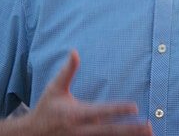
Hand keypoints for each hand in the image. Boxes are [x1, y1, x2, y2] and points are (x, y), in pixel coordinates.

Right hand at [22, 50, 152, 135]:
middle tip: (148, 126)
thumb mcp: (54, 88)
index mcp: (77, 114)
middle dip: (131, 129)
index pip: (102, 111)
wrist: (30, 135)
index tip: (134, 107)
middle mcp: (82, 130)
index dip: (118, 109)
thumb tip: (74, 51)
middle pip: (110, 131)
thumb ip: (68, 71)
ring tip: (148, 135)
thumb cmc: (45, 108)